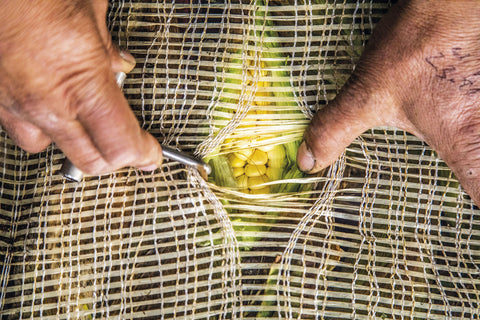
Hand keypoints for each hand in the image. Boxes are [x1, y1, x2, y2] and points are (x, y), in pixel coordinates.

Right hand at [0, 1, 162, 174]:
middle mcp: (47, 104)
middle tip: (130, 148)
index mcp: (80, 84)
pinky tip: (54, 110)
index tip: (151, 155)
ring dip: (78, 144)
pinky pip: (24, 132)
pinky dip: (44, 128)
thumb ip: (108, 47)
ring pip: (54, 149)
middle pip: (91, 161)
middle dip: (117, 159)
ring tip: (91, 125)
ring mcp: (16, 106)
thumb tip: (121, 63)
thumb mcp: (89, 10)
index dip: (142, 155)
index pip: (120, 145)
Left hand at [297, 0, 479, 203]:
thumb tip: (307, 161)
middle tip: (464, 177)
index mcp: (463, 141)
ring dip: (478, 153)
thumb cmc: (418, 44)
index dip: (476, 205)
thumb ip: (336, 130)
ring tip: (459, 135)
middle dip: (479, 174)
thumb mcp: (368, 93)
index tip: (465, 212)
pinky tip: (465, 112)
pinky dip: (478, 130)